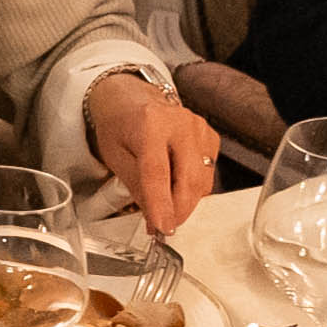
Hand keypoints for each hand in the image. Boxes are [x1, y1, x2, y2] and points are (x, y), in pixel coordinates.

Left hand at [85, 72, 218, 234]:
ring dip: (185, 202)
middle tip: (163, 226)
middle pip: (188, 179)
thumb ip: (136, 186)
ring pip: (202, 182)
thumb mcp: (115, 156)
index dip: (160, 204)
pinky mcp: (211, 137)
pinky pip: (208, 174)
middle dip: (178, 211)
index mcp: (150, 123)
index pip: (157, 172)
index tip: (161, 228)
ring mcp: (200, 128)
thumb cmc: (121, 125)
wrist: (133, 99)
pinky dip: (193, 188)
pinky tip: (176, 184)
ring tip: (166, 206)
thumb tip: (154, 218)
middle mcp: (180, 123)